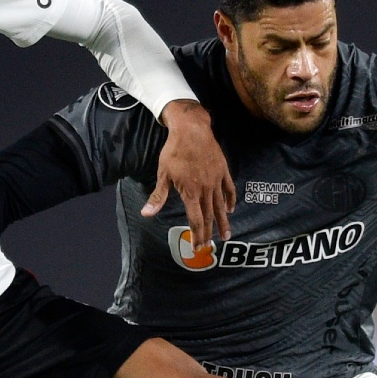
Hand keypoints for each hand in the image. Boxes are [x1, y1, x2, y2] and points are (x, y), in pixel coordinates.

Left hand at [144, 100, 233, 245]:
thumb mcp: (163, 174)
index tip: (197, 247)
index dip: (197, 235)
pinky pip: (229, 189)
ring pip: (220, 206)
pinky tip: (229, 210)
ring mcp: (216, 180)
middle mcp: (205, 189)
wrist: (192, 130)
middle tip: (209, 246)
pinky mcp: (223, 171)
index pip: (196, 220)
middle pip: (208, 216)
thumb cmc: (174, 151)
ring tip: (226, 236)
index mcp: (190, 192)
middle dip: (208, 233)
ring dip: (223, 222)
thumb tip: (146, 214)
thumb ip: (158, 197)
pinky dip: (230, 200)